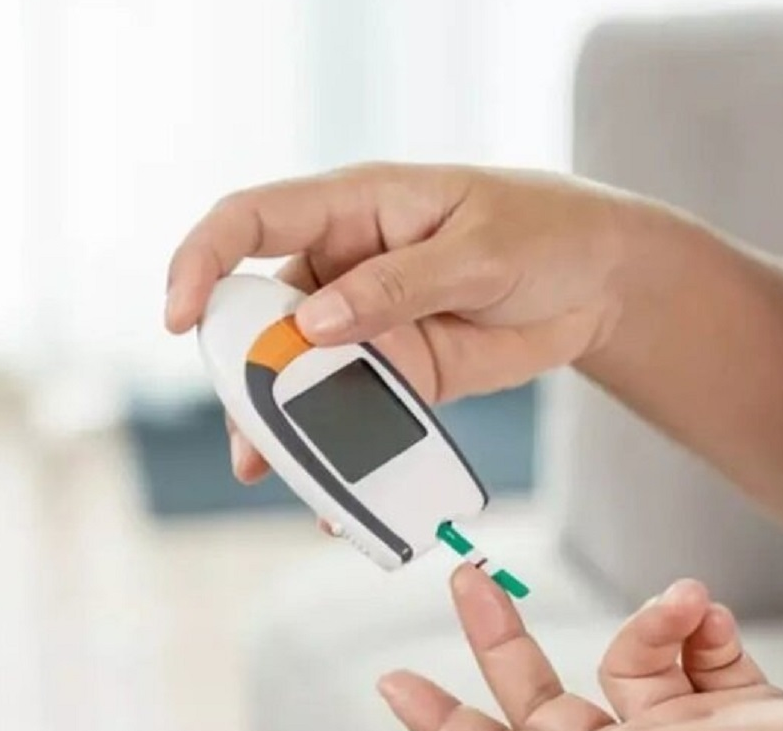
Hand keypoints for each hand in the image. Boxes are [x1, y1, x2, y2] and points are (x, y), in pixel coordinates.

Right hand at [165, 164, 640, 483]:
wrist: (602, 281)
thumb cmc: (546, 231)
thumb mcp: (482, 249)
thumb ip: (401, 283)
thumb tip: (316, 323)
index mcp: (353, 207)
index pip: (249, 221)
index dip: (201, 262)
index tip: (181, 318)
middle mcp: (343, 266)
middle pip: (259, 317)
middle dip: (240, 377)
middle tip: (249, 439)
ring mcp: (366, 324)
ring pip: (298, 376)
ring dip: (284, 428)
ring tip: (293, 479)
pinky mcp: (398, 372)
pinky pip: (352, 413)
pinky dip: (338, 453)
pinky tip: (336, 496)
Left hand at [376, 567, 782, 730]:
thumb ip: (636, 726)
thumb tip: (519, 730)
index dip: (448, 726)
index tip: (396, 686)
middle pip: (548, 707)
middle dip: (503, 642)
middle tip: (467, 582)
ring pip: (626, 664)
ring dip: (644, 619)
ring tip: (680, 599)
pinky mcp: (749, 709)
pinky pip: (704, 653)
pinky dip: (703, 626)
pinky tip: (711, 617)